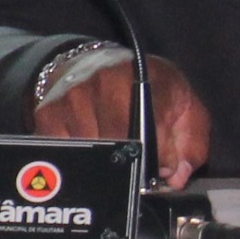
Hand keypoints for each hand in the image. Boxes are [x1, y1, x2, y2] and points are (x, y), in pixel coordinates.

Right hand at [36, 51, 212, 189]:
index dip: (161, 162)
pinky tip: (88, 146)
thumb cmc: (141, 85)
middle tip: (137, 163)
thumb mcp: (181, 102)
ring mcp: (73, 100)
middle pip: (119, 149)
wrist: (90, 61)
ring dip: (104, 164)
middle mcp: (105, 86)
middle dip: (132, 165)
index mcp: (145, 82)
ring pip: (92, 156)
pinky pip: (65, 154)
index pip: (154, 138)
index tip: (163, 168)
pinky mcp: (48, 114)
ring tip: (113, 151)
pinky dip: (78, 159)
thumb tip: (176, 177)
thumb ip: (191, 141)